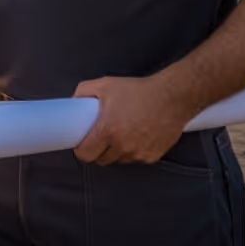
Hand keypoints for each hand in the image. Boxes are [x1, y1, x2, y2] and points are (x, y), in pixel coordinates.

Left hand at [71, 74, 193, 165]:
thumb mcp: (106, 85)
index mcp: (107, 130)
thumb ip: (84, 91)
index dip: (81, 150)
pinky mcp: (151, 157)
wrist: (171, 97)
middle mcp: (122, 146)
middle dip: (97, 151)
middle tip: (101, 137)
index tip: (82, 144)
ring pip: (118, 160)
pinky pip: (135, 160)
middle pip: (100, 160)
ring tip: (120, 134)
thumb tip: (73, 102)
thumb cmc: (138, 91)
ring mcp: (138, 154)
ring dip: (115, 152)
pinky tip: (136, 136)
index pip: (85, 155)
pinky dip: (132, 152)